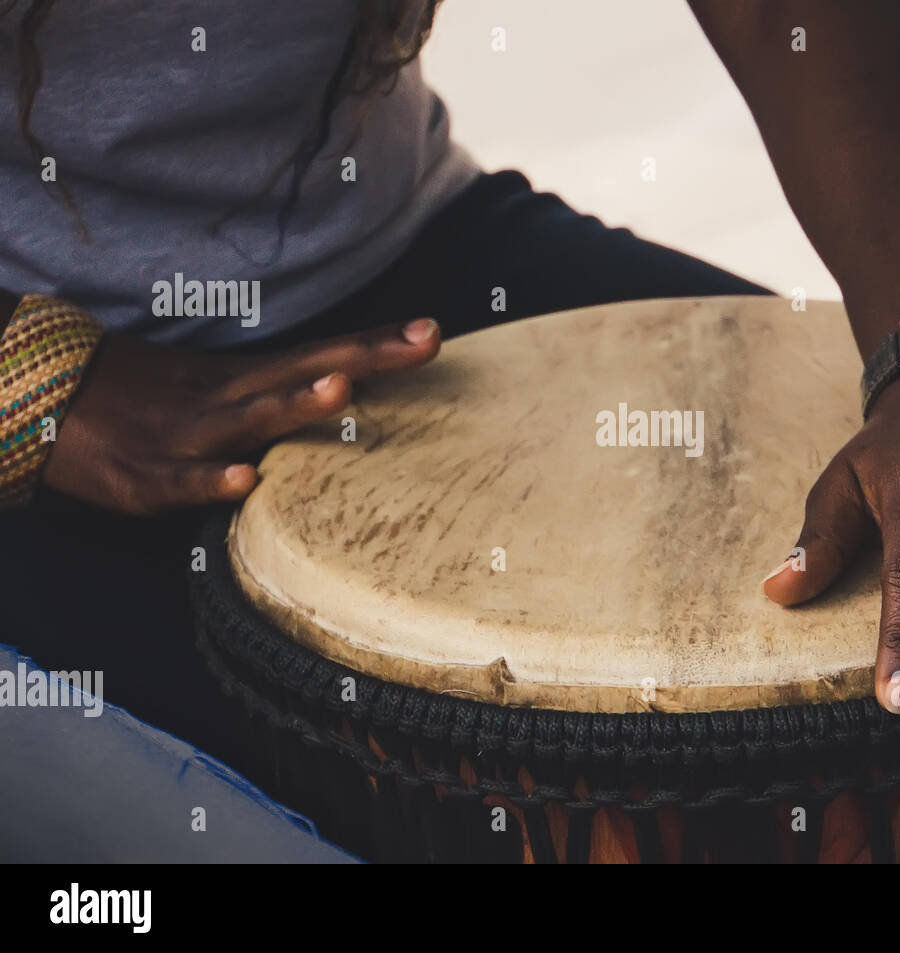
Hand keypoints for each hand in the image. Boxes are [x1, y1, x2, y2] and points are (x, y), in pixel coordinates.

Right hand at [43, 318, 440, 514]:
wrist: (45, 397)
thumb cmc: (148, 398)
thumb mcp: (218, 385)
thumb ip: (281, 391)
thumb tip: (354, 386)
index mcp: (244, 378)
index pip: (322, 354)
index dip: (376, 345)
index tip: (432, 330)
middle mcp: (225, 398)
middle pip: (304, 373)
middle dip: (366, 359)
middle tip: (424, 342)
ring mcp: (188, 436)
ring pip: (248, 420)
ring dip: (294, 405)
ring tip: (341, 391)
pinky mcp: (147, 478)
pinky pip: (185, 482)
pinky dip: (214, 481)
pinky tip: (248, 481)